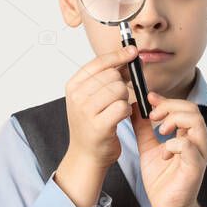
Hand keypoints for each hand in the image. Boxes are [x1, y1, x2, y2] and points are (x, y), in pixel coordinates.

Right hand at [61, 44, 140, 168]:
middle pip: (113, 75)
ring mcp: (86, 111)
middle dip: (122, 85)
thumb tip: (129, 57)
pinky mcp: (99, 125)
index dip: (118, 55)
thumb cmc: (92, 124)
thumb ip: (109, 77)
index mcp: (73, 85)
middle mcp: (77, 96)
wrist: (86, 155)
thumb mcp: (93, 97)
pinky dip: (127, 111)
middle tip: (117, 99)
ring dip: (124, 99)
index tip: (132, 52)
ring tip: (115, 110)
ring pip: (119, 90)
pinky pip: (123, 107)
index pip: (99, 62)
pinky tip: (119, 118)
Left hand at [130, 90, 206, 206]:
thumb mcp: (148, 149)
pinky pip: (189, 147)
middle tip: (152, 117)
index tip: (149, 98)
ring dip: (174, 121)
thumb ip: (143, 130)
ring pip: (196, 123)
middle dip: (170, 107)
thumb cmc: (162, 180)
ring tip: (159, 131)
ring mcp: (198, 154)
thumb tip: (135, 110)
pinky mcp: (195, 167)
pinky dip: (173, 144)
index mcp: (188, 136)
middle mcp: (197, 142)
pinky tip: (163, 153)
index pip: (184, 108)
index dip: (166, 100)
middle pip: (192, 110)